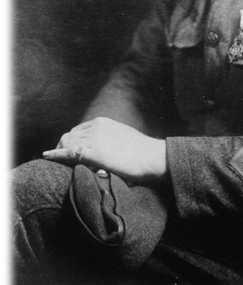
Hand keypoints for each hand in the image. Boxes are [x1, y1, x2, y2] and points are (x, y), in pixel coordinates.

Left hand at [42, 117, 166, 182]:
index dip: (71, 141)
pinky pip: (67, 152)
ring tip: (56, 162)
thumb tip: (105, 151)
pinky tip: (48, 157)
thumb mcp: (124, 139)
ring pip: (66, 143)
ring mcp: (93, 138)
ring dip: (60, 153)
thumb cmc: (142, 153)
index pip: (79, 130)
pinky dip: (55, 154)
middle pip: (70, 135)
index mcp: (103, 122)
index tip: (67, 150)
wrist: (152, 157)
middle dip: (62, 146)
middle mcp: (96, 127)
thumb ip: (110, 141)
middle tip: (59, 159)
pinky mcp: (92, 152)